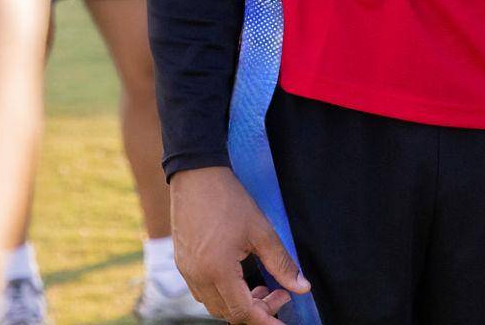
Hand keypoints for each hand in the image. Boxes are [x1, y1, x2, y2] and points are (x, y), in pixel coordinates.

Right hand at [167, 166, 308, 324]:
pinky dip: (223, 293)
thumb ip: (282, 263)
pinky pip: (202, 291)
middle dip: (256, 310)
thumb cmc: (228, 199)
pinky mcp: (183, 263)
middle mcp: (197, 276)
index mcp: (217, 271)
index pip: (242, 312)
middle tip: (279, 292)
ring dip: (238, 303)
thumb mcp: (261, 231)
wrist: (196, 174)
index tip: (282, 320)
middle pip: (227, 313)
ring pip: (214, 305)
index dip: (265, 319)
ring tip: (261, 284)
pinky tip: (239, 277)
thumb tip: (302, 287)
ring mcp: (186, 271)